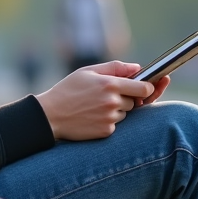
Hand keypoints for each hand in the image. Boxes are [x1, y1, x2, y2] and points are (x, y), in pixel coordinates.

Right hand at [34, 61, 158, 140]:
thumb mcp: (88, 71)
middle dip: (127, 98)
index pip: (144, 88)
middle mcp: (113, 102)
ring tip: (95, 106)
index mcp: (110, 84)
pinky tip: (92, 116)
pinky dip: (108, 121)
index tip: (144, 87)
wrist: (50, 115)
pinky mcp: (106, 131)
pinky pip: (116, 124)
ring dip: (117, 110)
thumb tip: (138, 68)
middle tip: (106, 96)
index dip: (147, 87)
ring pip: (125, 113)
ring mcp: (110, 118)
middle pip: (135, 101)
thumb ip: (115, 67)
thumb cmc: (68, 90)